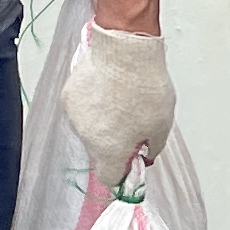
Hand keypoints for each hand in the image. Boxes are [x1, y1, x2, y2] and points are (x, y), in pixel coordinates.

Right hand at [60, 18, 175, 192]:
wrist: (125, 51)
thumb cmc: (145, 87)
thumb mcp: (162, 125)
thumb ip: (151, 147)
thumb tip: (145, 154)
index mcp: (109, 151)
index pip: (110, 178)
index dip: (122, 174)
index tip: (132, 163)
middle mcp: (86, 138)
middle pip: (99, 153)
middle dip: (114, 145)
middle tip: (132, 125)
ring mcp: (74, 117)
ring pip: (89, 130)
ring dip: (102, 123)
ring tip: (121, 101)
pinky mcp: (68, 96)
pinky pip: (82, 109)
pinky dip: (93, 105)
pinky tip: (107, 89)